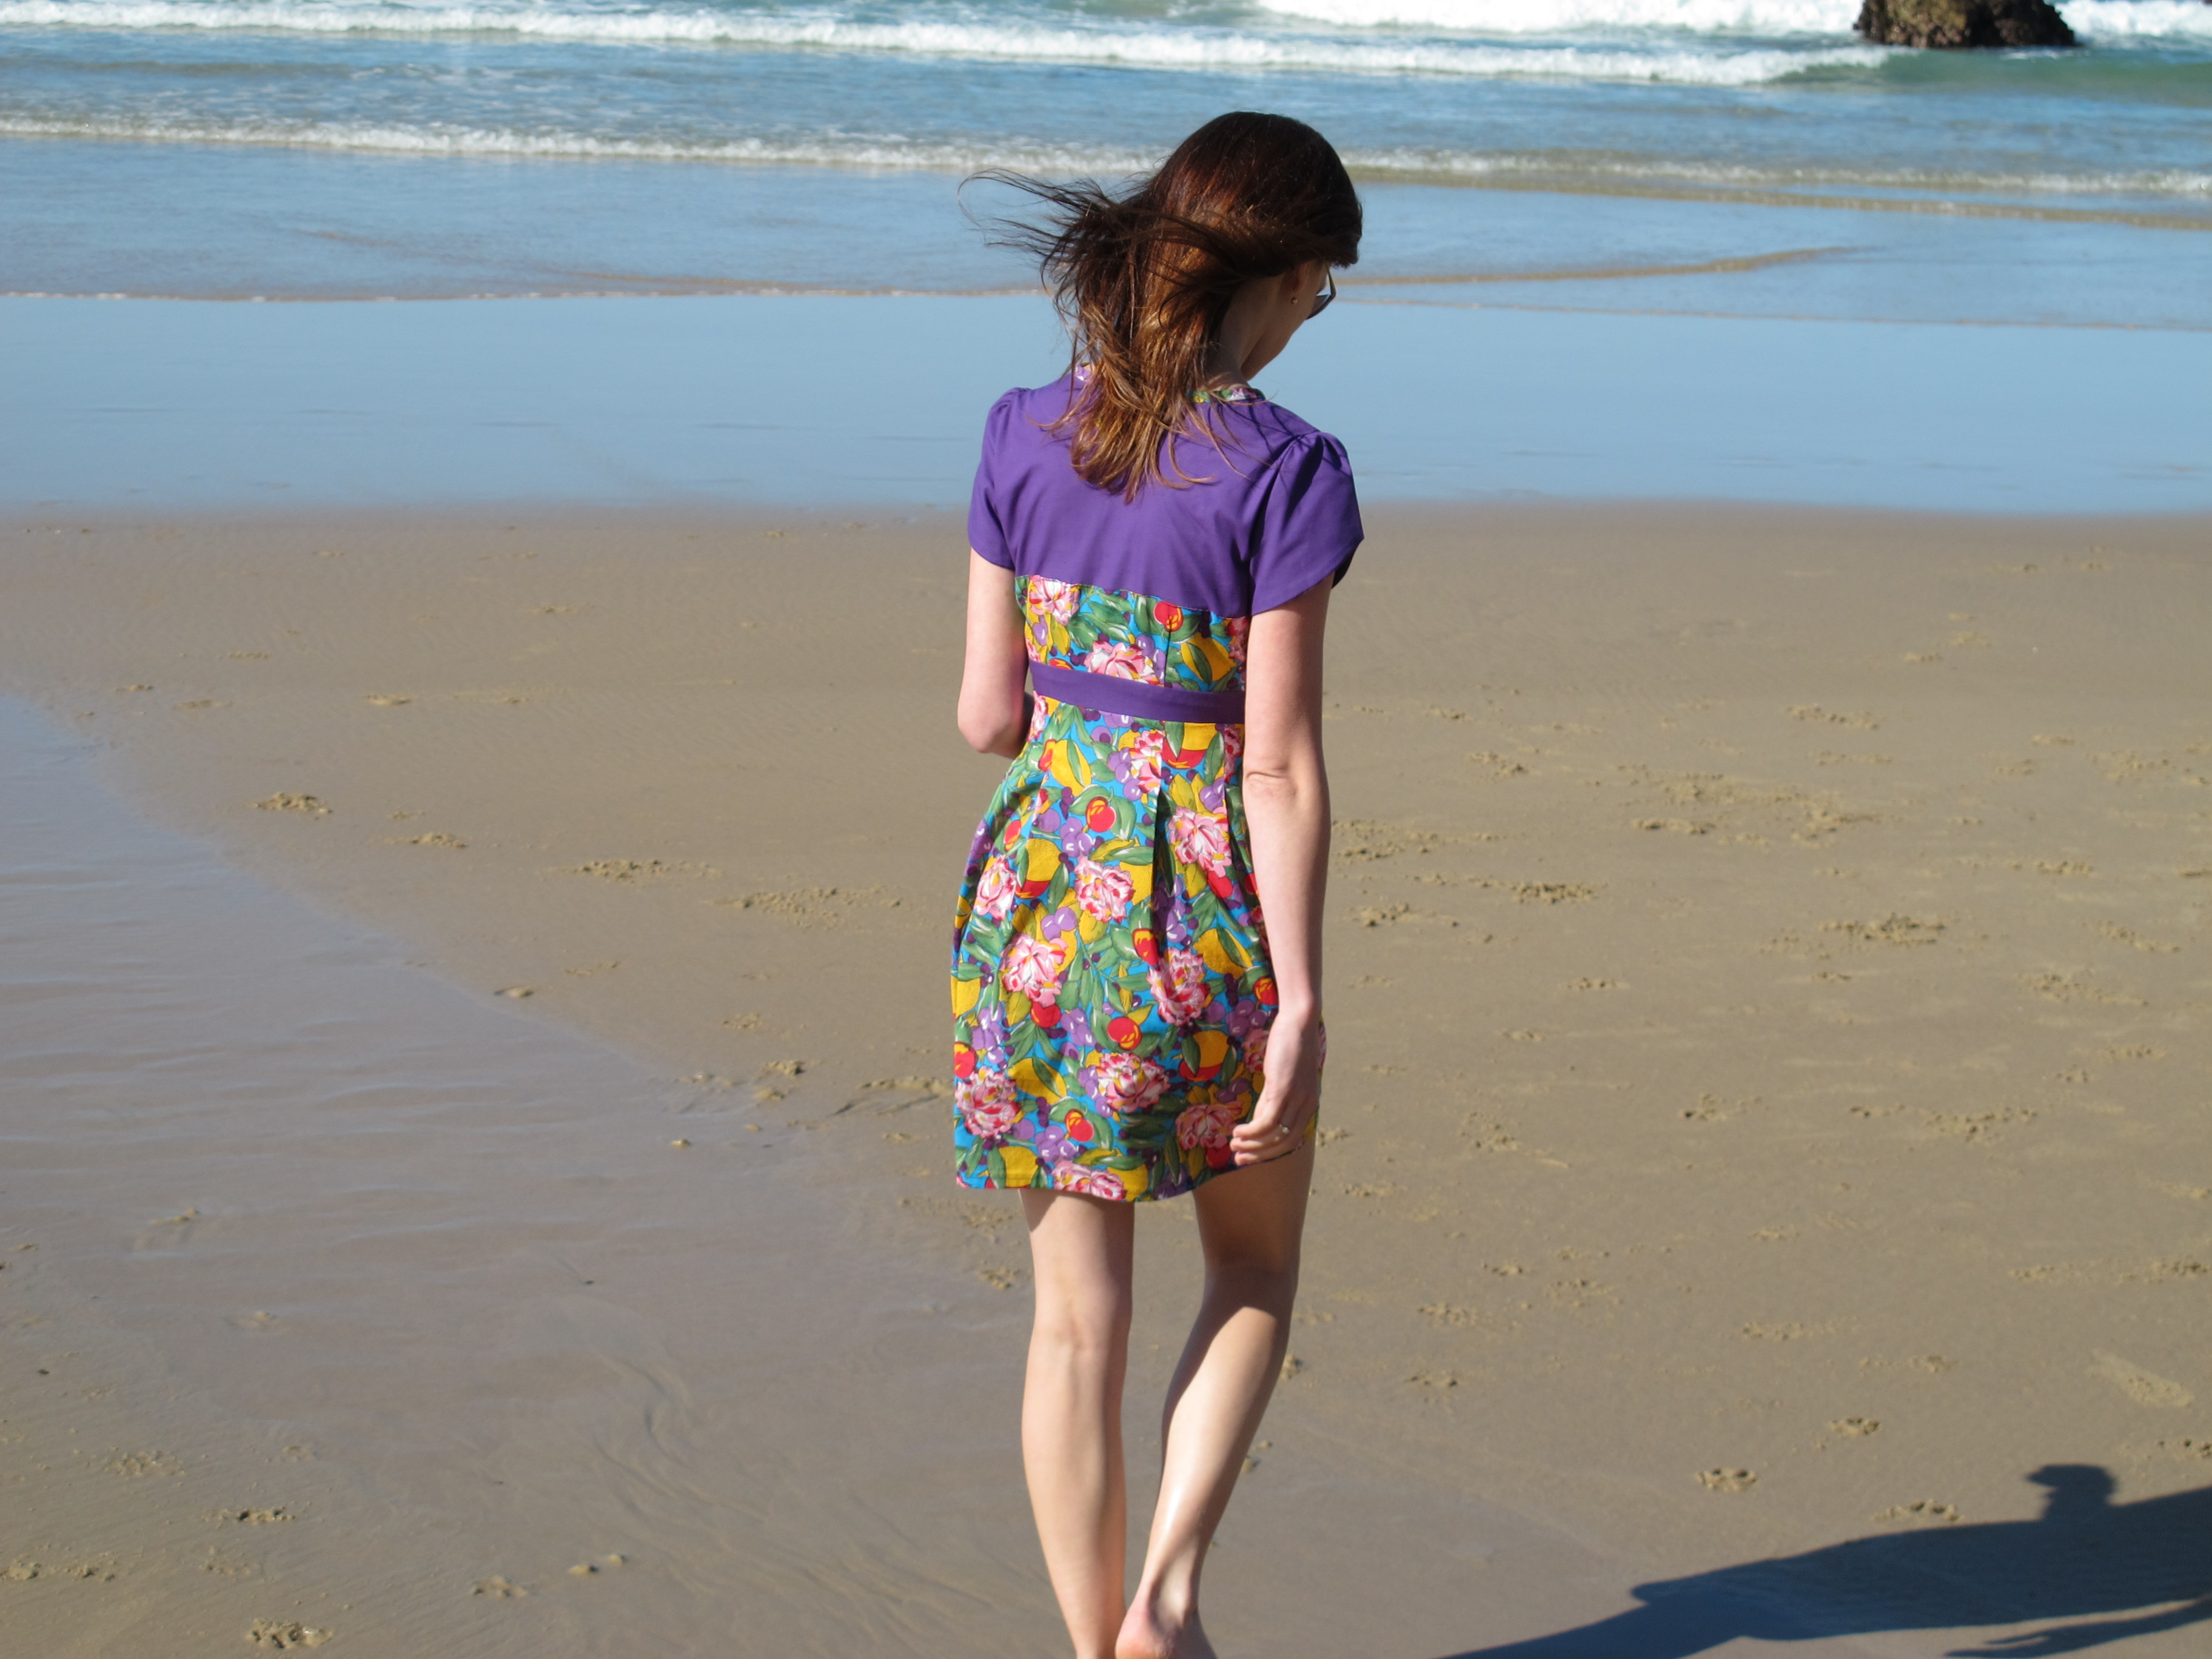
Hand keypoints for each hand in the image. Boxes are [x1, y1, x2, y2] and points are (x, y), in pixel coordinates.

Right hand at [1230, 1012, 1322, 1164]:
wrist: (1299, 1022)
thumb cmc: (1289, 1046)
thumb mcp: (1281, 1078)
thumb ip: (1272, 1100)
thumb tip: (1258, 1121)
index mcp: (1309, 1104)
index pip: (1291, 1140)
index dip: (1270, 1152)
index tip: (1249, 1157)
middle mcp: (1306, 1105)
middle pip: (1285, 1143)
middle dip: (1260, 1155)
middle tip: (1238, 1159)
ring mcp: (1297, 1099)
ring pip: (1275, 1136)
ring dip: (1253, 1146)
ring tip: (1233, 1146)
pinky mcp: (1284, 1090)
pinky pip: (1267, 1121)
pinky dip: (1251, 1132)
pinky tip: (1237, 1132)